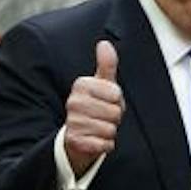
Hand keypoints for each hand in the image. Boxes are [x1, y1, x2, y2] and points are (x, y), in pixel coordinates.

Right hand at [63, 40, 121, 172]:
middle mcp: (74, 102)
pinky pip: (104, 145)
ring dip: (109, 133)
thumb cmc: (94, 108)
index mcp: (81, 85)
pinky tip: (95, 141)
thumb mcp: (101, 85)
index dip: (117, 102)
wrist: (76, 137)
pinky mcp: (75, 141)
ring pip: (110, 130)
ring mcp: (73, 121)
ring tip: (97, 129)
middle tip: (102, 118)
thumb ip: (106, 65)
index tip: (106, 103)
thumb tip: (105, 43)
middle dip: (114, 119)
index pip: (116, 94)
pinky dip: (105, 145)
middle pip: (115, 113)